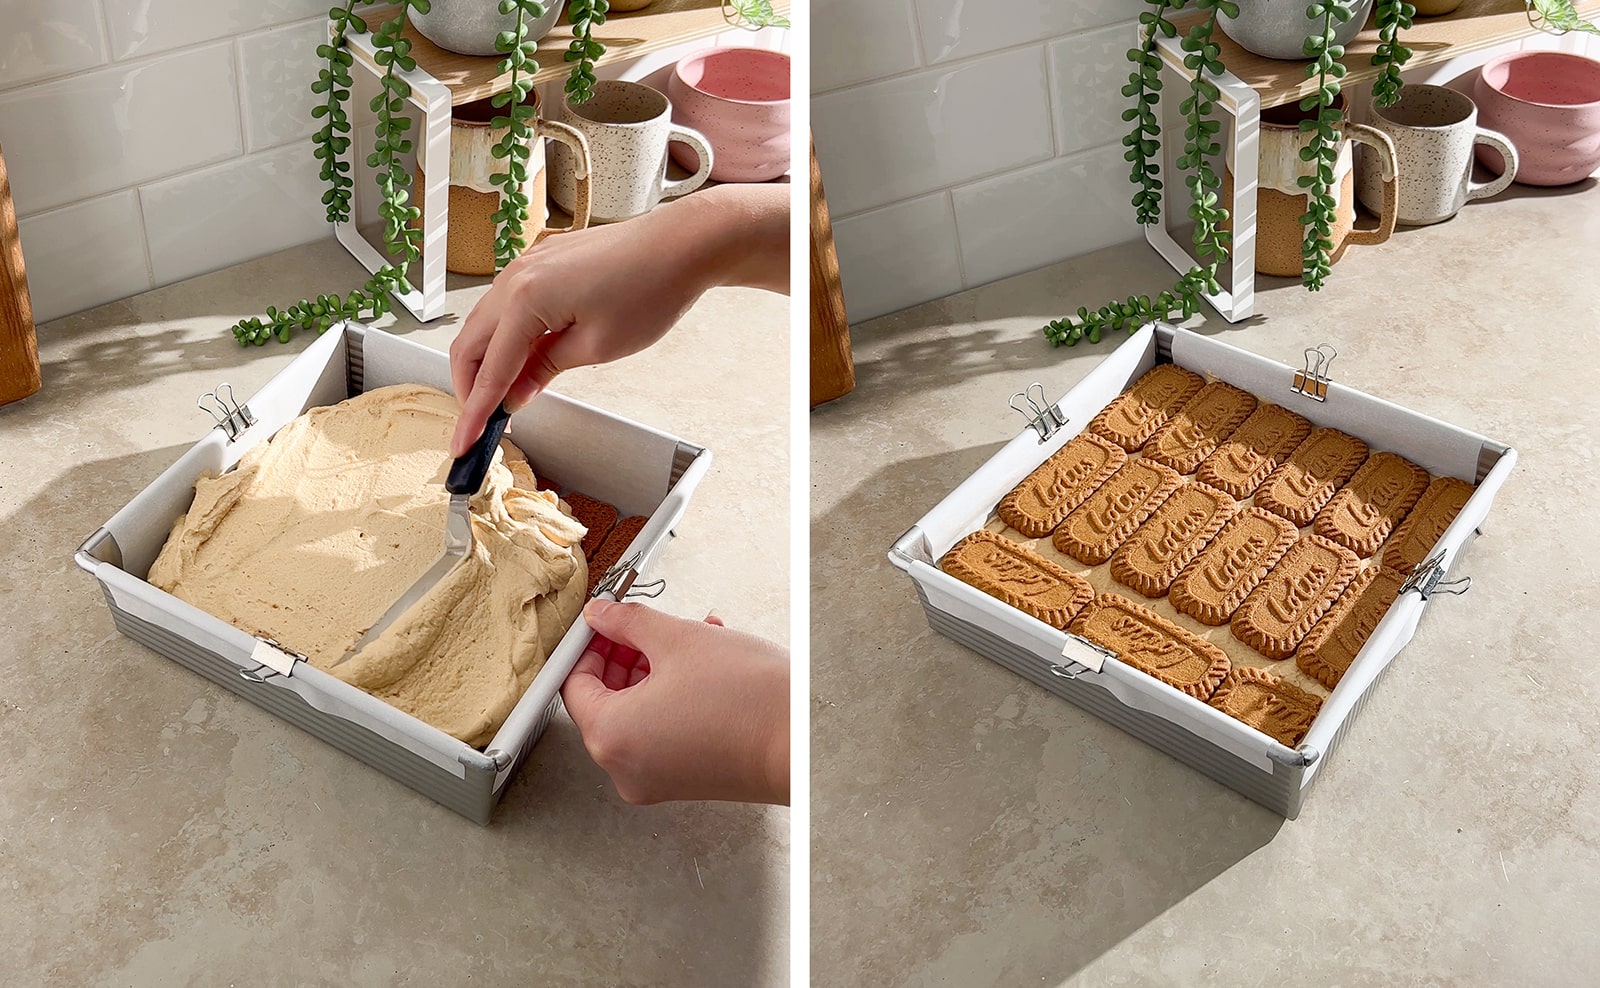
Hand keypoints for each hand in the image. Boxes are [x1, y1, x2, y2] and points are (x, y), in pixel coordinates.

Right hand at [449, 184, 788, 455]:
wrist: (680, 243)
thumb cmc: (649, 289)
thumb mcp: (597, 346)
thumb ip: (544, 371)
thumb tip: (514, 395)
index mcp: (524, 300)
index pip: (489, 371)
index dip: (475, 415)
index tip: (464, 446)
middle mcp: (516, 277)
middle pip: (470, 344)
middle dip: (470, 388)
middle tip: (481, 425)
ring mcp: (527, 265)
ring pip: (485, 323)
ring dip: (486, 362)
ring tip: (504, 398)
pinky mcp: (542, 263)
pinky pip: (507, 305)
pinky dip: (505, 337)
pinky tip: (523, 362)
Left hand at [561, 598, 788, 805]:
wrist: (803, 741)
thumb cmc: (748, 700)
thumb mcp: (678, 640)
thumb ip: (629, 623)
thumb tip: (601, 616)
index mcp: (611, 736)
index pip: (574, 684)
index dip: (587, 645)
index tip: (603, 623)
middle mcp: (625, 768)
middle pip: (604, 702)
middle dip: (624, 657)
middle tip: (645, 629)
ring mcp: (655, 780)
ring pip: (636, 715)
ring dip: (652, 673)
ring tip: (686, 641)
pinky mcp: (684, 781)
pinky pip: (660, 733)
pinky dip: (670, 699)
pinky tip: (702, 667)